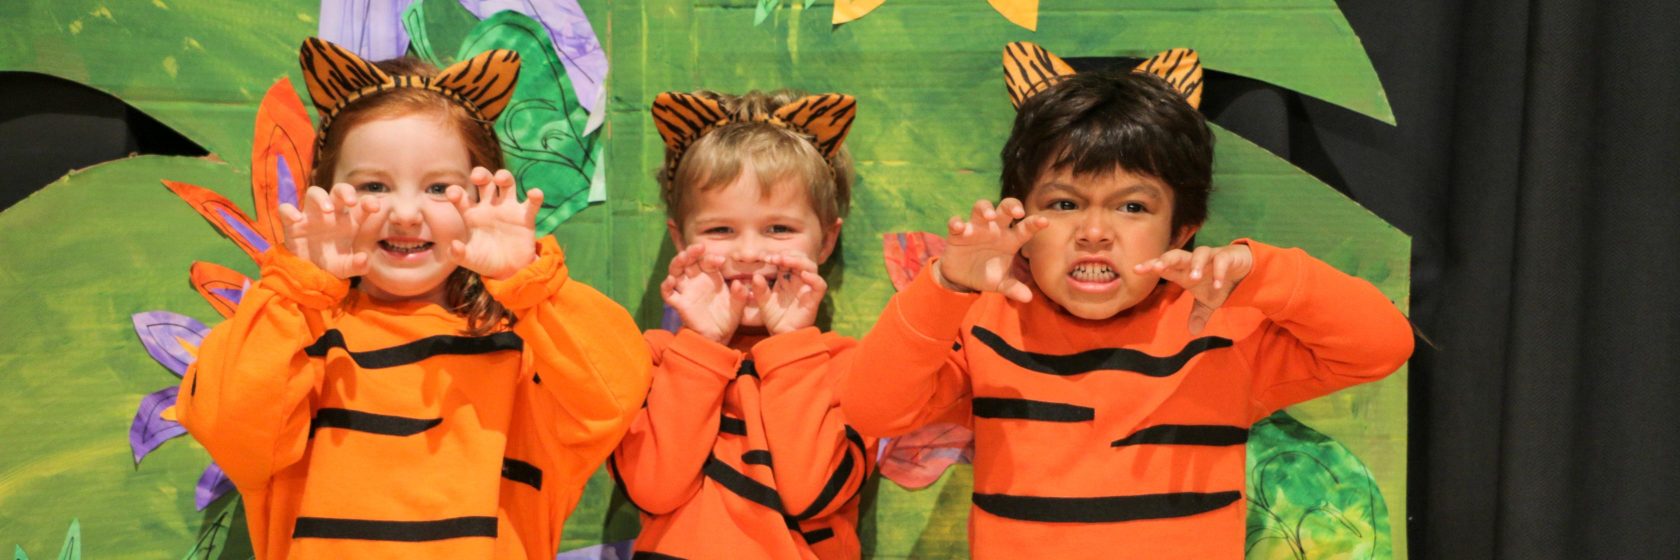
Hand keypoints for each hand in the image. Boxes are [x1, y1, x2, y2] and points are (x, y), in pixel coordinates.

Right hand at [277, 183, 381, 278]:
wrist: (308, 274)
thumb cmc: (331, 264)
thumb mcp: (346, 268)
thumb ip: (358, 265)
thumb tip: (364, 259)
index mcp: (350, 221)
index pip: (362, 204)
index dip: (369, 201)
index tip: (375, 207)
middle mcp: (332, 214)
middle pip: (338, 191)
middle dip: (345, 191)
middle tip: (351, 201)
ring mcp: (311, 216)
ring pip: (314, 193)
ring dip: (321, 198)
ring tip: (327, 210)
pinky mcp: (292, 224)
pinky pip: (286, 209)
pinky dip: (289, 211)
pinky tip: (297, 219)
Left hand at [449, 167, 542, 280]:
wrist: (510, 271)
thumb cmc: (486, 262)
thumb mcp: (470, 260)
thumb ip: (458, 254)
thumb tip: (453, 245)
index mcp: (472, 214)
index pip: (461, 196)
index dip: (456, 192)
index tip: (453, 194)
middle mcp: (489, 207)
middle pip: (485, 181)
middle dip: (481, 174)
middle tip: (476, 177)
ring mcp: (508, 210)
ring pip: (507, 183)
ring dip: (504, 176)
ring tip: (500, 180)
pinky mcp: (525, 217)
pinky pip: (532, 203)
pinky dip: (535, 196)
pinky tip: (534, 194)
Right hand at [662, 244, 747, 344]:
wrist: (720, 337)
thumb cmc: (729, 318)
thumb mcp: (739, 306)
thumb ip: (740, 296)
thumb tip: (739, 285)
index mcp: (711, 276)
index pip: (707, 261)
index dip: (711, 258)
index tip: (721, 260)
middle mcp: (697, 280)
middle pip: (689, 261)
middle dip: (691, 252)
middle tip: (698, 248)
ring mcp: (687, 291)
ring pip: (676, 272)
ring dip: (677, 263)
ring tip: (683, 257)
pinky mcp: (680, 304)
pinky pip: (668, 294)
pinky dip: (666, 286)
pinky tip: (670, 280)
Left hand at [751, 251, 826, 334]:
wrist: (782, 336)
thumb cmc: (774, 317)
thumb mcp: (763, 302)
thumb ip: (759, 289)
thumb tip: (756, 276)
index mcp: (785, 277)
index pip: (785, 259)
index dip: (777, 255)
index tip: (765, 257)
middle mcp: (798, 280)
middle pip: (800, 258)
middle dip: (788, 255)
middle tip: (775, 258)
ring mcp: (807, 288)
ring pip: (811, 267)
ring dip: (798, 261)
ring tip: (785, 261)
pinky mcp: (814, 299)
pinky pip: (820, 285)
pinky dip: (814, 278)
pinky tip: (803, 275)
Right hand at [936, 198, 1047, 302]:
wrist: (962, 278)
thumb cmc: (987, 274)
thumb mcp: (1001, 283)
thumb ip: (1014, 288)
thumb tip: (1028, 298)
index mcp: (1010, 239)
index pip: (1025, 228)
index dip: (1034, 224)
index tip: (1044, 222)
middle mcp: (995, 229)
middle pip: (1005, 208)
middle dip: (1012, 206)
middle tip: (1018, 212)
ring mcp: (976, 228)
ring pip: (981, 207)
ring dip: (985, 208)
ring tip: (989, 216)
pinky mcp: (957, 233)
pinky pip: (956, 223)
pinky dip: (956, 222)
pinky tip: (958, 227)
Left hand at [1134, 243, 1253, 333]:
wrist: (1245, 268)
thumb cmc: (1218, 281)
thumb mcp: (1209, 302)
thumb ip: (1199, 314)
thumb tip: (1192, 332)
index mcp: (1185, 271)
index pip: (1165, 267)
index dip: (1151, 266)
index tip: (1136, 269)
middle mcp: (1194, 261)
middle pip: (1177, 256)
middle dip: (1167, 260)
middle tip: (1158, 267)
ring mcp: (1211, 256)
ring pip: (1199, 254)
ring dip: (1195, 265)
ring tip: (1194, 278)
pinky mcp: (1228, 256)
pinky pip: (1221, 260)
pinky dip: (1219, 272)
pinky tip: (1218, 284)